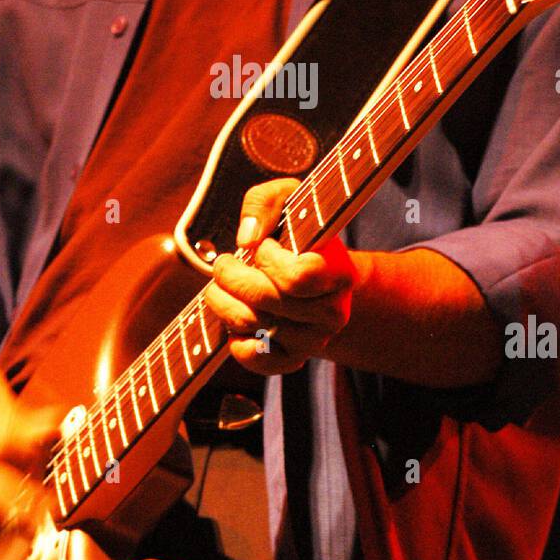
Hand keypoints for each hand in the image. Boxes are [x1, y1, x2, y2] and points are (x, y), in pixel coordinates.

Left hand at [204, 178, 356, 374]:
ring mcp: (313, 340)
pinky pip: (254, 359)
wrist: (319, 276)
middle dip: (230, 276)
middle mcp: (333, 313)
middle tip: (223, 264)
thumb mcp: (288, 199)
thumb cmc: (300, 233)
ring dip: (222, 301)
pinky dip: (234, 338)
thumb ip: (264, 201)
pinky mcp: (293, 360)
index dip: (269, 259)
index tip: (263, 246)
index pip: (297, 277)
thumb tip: (247, 238)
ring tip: (220, 286)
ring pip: (251, 325)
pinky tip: (235, 319)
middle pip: (266, 300)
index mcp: (339, 273)